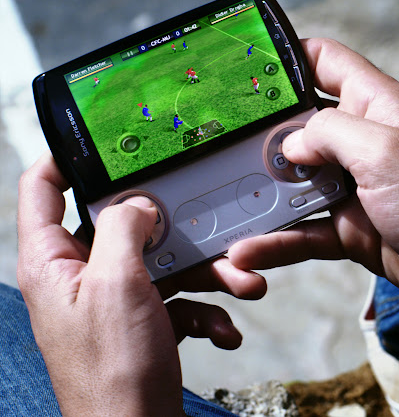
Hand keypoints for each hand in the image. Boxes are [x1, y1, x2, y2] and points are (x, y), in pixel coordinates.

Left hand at [16, 155, 266, 415]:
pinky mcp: (144, 326)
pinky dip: (207, 312)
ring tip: (244, 284)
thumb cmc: (114, 371)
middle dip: (178, 229)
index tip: (110, 139)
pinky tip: (225, 329)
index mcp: (54, 262)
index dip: (69, 157)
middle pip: (126, 227)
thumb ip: (125, 229)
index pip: (43, 190)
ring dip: (209, 274)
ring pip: (164, 265)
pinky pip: (179, 302)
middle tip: (207, 221)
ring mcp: (114, 303)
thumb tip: (138, 201)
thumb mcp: (117, 285)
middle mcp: (81, 278)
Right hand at [228, 38, 398, 330]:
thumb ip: (327, 132)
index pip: (324, 61)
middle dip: (258, 138)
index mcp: (374, 105)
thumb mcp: (381, 149)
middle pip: (299, 128)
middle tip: (210, 148)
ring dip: (261, 196)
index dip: (284, 59)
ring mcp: (357, 188)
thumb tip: (290, 144)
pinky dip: (278, 242)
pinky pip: (306, 233)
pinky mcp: (355, 231)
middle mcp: (363, 143)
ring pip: (296, 185)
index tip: (240, 73)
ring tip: (219, 207)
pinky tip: (247, 253)